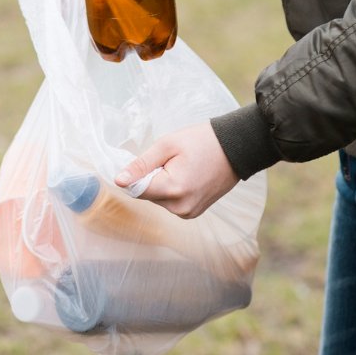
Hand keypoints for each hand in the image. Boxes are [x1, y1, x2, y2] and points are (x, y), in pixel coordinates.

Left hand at [115, 121, 238, 218]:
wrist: (236, 148)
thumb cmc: (202, 141)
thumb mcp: (167, 145)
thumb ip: (141, 165)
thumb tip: (119, 181)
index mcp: (174, 190)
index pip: (137, 190)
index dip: (135, 174)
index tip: (145, 161)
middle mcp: (180, 208)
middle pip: (148, 194)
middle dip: (152, 177)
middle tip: (170, 160)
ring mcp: (188, 213)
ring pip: (158, 199)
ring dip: (161, 183)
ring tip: (181, 166)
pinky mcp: (193, 213)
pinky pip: (171, 202)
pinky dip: (172, 189)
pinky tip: (186, 175)